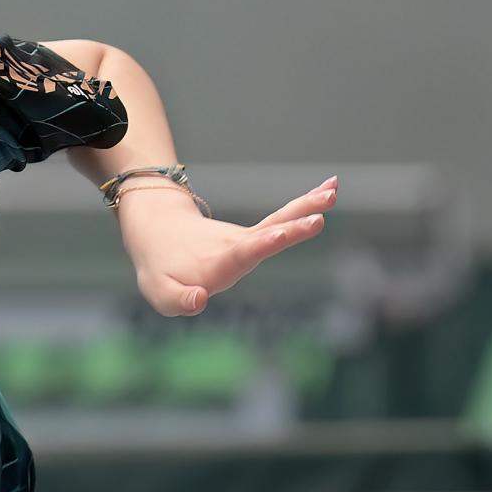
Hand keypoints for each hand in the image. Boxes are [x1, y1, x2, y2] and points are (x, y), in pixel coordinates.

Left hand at [115, 175, 337, 316]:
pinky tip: (331, 190)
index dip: (257, 247)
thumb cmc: (160, 272)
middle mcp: (235, 248)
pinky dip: (307, 205)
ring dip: (306, 207)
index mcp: (214, 264)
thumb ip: (178, 301)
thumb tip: (200, 299)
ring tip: (333, 192)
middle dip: (292, 228)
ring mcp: (247, 239)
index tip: (277, 235)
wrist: (158, 235)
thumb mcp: (161, 294)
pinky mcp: (255, 237)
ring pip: (279, 221)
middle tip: (318, 217)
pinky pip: (283, 219)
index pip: (239, 255)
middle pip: (266, 234)